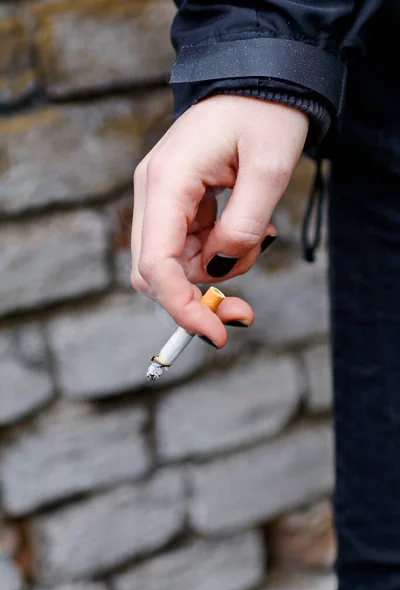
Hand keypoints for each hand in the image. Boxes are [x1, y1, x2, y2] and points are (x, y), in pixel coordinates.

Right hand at [131, 95, 307, 346]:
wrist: (261, 80)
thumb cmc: (266, 114)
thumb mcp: (269, 171)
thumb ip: (241, 230)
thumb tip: (218, 273)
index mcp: (167, 182)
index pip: (157, 264)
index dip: (181, 308)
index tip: (216, 333)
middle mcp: (154, 192)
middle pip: (157, 272)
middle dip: (198, 298)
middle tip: (244, 312)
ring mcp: (163, 197)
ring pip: (179, 264)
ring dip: (220, 270)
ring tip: (260, 234)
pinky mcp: (178, 202)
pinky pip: (192, 247)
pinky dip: (221, 252)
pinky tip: (249, 226)